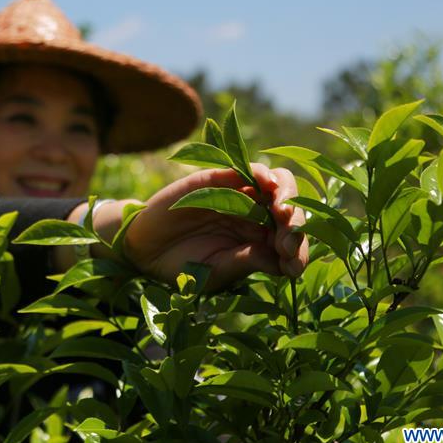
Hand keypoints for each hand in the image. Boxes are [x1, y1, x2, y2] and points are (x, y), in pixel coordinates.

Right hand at [122, 163, 307, 291]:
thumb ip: (246, 263)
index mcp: (261, 242)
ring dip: (288, 197)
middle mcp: (257, 217)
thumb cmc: (183, 266)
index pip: (292, 242)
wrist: (145, 248)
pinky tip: (268, 185)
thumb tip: (281, 262)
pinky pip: (248, 170)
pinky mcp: (220, 179)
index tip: (291, 267)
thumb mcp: (217, 272)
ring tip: (284, 213)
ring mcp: (240, 196)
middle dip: (298, 226)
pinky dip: (263, 174)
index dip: (298, 252)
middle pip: (292, 211)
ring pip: (279, 185)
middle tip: (287, 244)